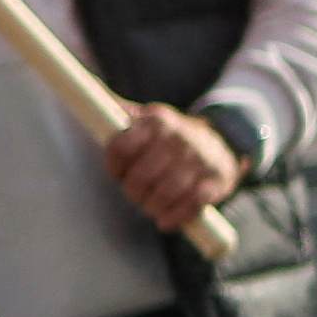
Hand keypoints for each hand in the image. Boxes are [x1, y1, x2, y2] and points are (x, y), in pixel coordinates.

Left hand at [103, 101, 247, 231]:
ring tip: (152, 207)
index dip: (114, 166)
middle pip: (139, 178)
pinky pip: (189, 206)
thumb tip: (93, 95)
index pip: (120, 147)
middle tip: (137, 194)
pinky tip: (165, 221)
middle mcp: (178, 138)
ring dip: (152, 207)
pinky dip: (173, 218)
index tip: (118, 173)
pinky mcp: (215, 181)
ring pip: (163, 195)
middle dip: (133, 193)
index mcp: (157, 121)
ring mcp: (198, 160)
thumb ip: (123, 114)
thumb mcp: (151, 119)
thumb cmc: (173, 138)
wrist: (223, 144)